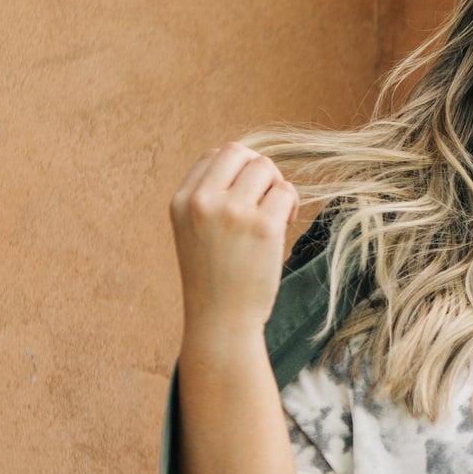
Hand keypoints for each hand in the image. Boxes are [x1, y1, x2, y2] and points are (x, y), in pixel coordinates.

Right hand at [169, 141, 301, 336]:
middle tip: (266, 199)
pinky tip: (285, 225)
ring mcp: (232, 212)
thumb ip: (211, 198)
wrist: (221, 321)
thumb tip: (252, 163)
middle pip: (240, 153)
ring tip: (276, 215)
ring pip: (265, 167)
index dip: (237, 171)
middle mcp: (203, 201)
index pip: (214, 155)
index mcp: (182, 200)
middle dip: (259, 171)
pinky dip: (290, 204)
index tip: (245, 197)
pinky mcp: (262, 227)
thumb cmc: (214, 279)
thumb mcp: (195, 232)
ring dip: (277, 187)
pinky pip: (286, 192)